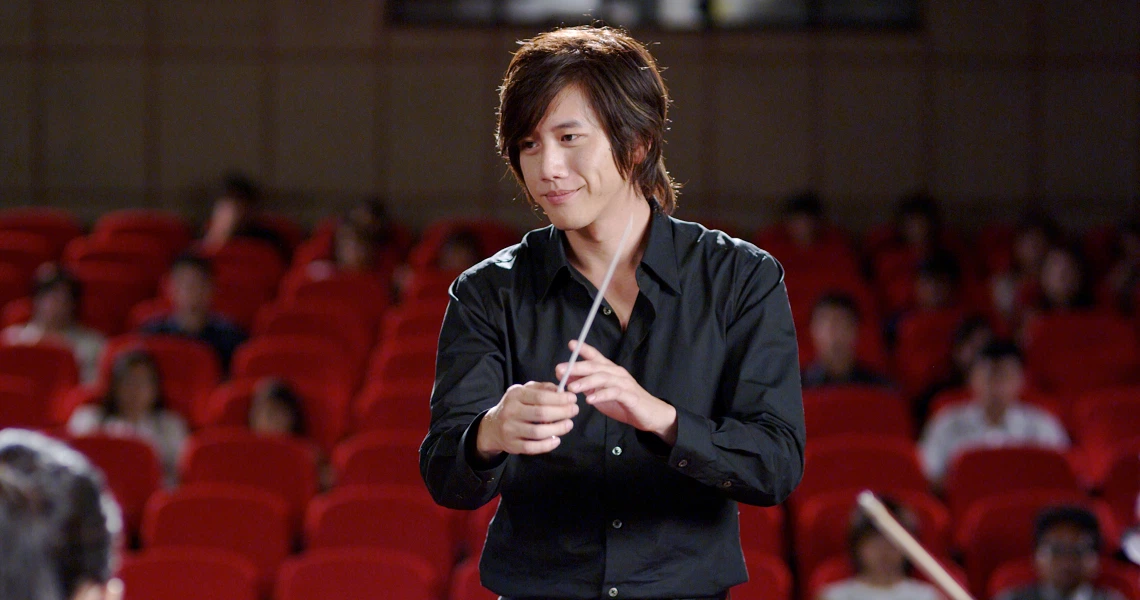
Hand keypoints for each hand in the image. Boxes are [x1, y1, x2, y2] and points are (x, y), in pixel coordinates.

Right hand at [475, 381, 578, 459]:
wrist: (493, 427)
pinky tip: (556, 440)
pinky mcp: (512, 445)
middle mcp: (510, 411)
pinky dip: (547, 445)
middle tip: (574, 411)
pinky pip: (532, 448)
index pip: (540, 396)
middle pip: (541, 413)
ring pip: (538, 432)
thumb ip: (542, 388)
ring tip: (569, 425)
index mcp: (515, 395)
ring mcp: (510, 429)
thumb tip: (561, 390)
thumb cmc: (515, 406)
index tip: (573, 399)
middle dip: (562, 412)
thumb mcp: (524, 391)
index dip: (559, 398)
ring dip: (557, 429)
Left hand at [555, 340, 677, 444]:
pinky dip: (601, 395)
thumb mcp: (600, 393)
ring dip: (586, 381)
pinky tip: (589, 400)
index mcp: (610, 370)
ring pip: (603, 377)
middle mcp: (617, 373)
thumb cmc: (623, 403)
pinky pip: (614, 393)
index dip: (584, 349)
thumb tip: (566, 379)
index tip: (571, 344)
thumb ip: (586, 385)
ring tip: (571, 388)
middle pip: (595, 366)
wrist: (649, 415)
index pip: (596, 356)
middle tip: (560, 370)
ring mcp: (624, 383)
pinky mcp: (630, 396)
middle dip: (576, 367)